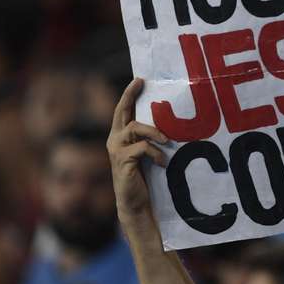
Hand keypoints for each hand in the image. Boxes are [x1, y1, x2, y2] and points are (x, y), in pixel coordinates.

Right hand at [106, 78, 168, 217]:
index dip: (129, 94)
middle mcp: (114, 140)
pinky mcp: (123, 161)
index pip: (122, 111)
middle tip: (142, 82)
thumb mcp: (147, 154)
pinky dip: (156, 152)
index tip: (140, 79)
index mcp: (119, 137)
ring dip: (154, 132)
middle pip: (122, 112)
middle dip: (130, 95)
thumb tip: (168, 124)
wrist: (135, 203)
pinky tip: (162, 162)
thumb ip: (149, 139)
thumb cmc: (144, 178)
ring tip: (167, 141)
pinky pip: (142, 147)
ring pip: (135, 127)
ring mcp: (117, 150)